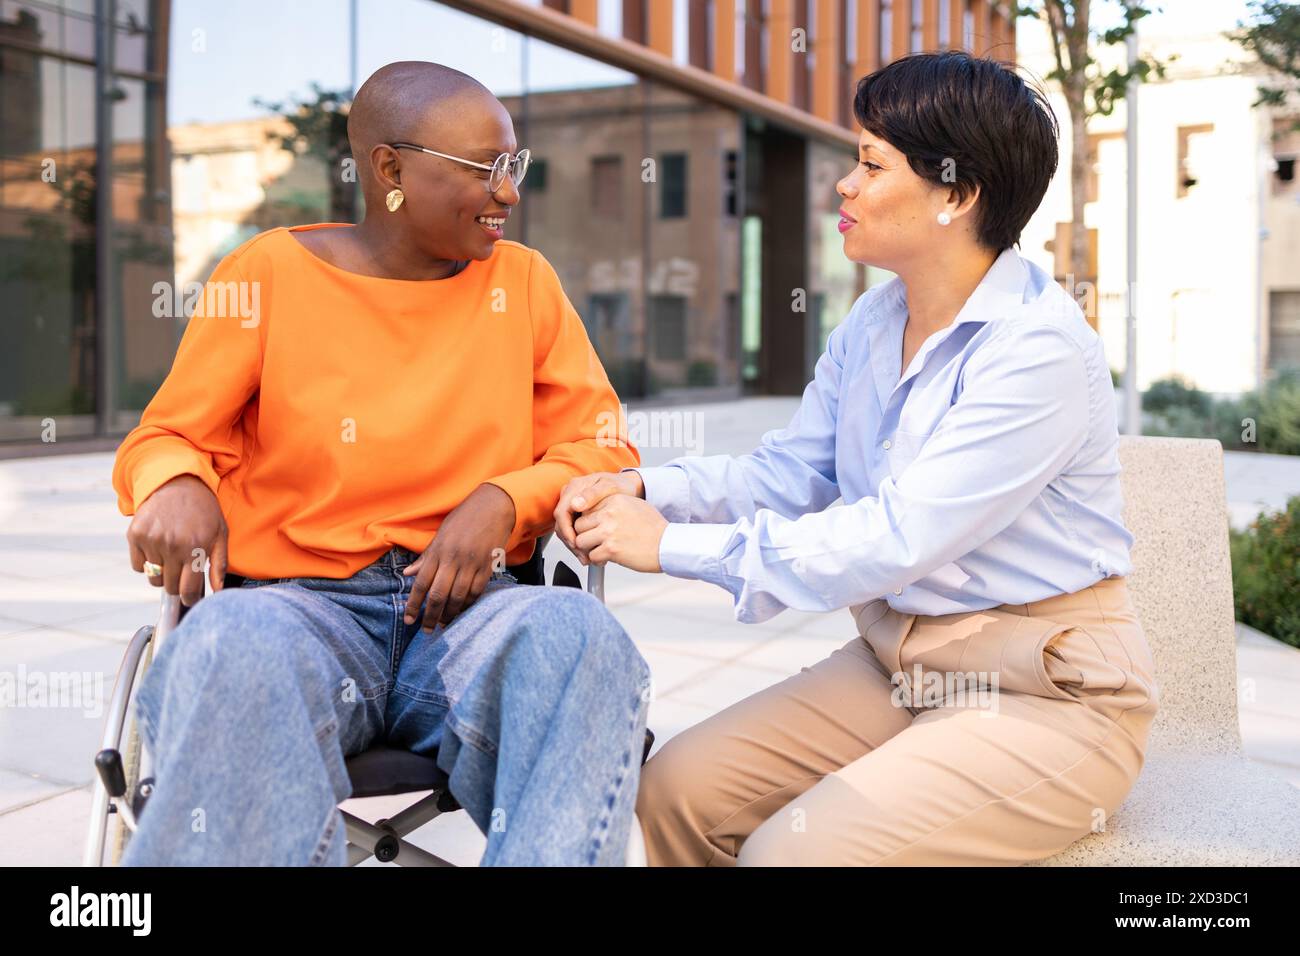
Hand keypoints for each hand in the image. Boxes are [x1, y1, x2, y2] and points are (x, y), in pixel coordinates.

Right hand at [126, 474, 228, 606]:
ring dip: (162, 573)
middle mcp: (172, 546)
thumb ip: (219, 565)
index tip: (190, 598)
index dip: (190, 599)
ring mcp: (151, 540)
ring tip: (171, 555)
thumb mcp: (220, 534)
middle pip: (170, 587)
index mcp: (195, 548)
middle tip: (183, 570)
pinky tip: (157, 547)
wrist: (177, 483)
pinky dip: (146, 562)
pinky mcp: (135, 534)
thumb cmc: (203, 511)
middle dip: (177, 584)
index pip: (188, 590)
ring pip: (153, 578)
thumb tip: (219, 591)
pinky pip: (137, 566)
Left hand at [403, 482, 515, 632]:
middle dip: (430, 616)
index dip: (413, 604)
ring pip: (458, 597)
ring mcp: (472, 564)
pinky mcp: (487, 567)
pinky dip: (468, 604)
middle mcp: (454, 559)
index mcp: (439, 551)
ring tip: (443, 624)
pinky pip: (476, 592)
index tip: (409, 620)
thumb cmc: (464, 519)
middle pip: (438, 595)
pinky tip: (461, 611)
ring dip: (449, 614)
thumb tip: (408, 574)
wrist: (494, 507)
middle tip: (426, 630)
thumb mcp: (440, 535)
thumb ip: (425, 557)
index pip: (422, 583)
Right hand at [554, 470, 643, 553]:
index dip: (566, 530)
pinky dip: (579, 542)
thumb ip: (592, 494)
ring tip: (587, 557)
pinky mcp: (577, 514)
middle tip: (583, 555)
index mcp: (575, 488)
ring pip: (565, 530)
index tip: (576, 543)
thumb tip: (575, 504)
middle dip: (570, 542)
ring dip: (574, 545)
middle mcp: (570, 496)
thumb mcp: (610, 487)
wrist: (627, 485)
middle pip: (561, 524)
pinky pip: (572, 530)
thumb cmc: (620, 484)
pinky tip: (589, 551)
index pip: (561, 513)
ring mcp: (572, 505)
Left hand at [572, 493, 666, 572]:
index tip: (594, 529)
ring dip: (588, 548)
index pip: (586, 509)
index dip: (588, 522)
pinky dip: (597, 560)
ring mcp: (609, 531)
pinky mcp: (611, 549)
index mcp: (614, 500)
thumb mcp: (634, 505)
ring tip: (599, 550)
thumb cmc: (654, 528)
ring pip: (581, 541)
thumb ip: (612, 506)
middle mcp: (609, 514)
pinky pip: (592, 556)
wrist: (668, 545)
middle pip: (579, 525)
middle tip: (594, 542)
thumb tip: (595, 512)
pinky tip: (607, 558)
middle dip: (585, 535)